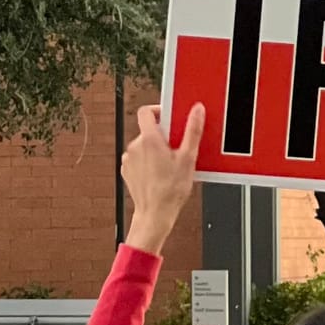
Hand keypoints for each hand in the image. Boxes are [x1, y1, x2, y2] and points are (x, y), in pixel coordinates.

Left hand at [123, 103, 204, 254]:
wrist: (155, 214)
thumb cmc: (170, 190)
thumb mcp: (188, 158)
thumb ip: (192, 130)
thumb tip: (197, 111)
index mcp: (149, 139)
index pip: (146, 111)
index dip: (158, 110)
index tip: (169, 116)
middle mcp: (135, 147)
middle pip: (149, 130)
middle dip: (163, 136)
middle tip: (178, 149)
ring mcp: (129, 159)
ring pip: (144, 145)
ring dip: (156, 150)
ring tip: (170, 165)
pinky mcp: (127, 171)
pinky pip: (139, 158)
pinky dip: (148, 162)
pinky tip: (161, 173)